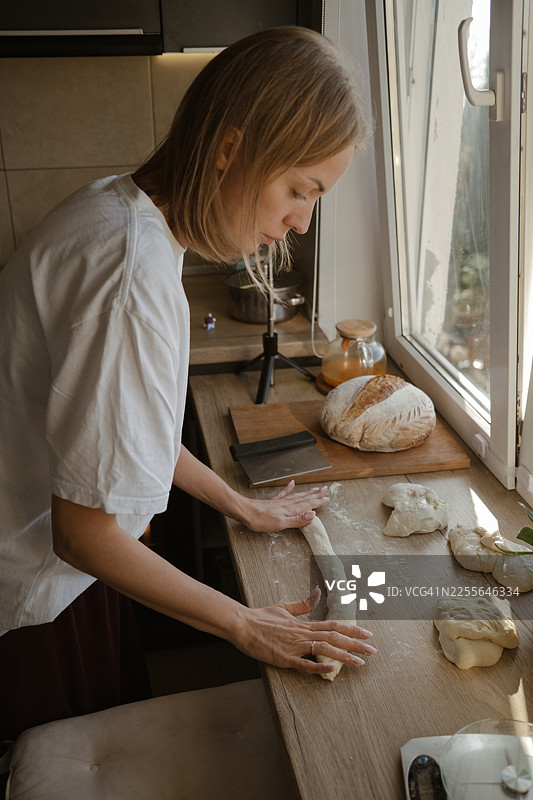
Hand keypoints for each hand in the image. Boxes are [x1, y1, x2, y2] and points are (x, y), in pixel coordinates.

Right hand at [233, 587, 376, 675]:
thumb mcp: (285, 606)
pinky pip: (304, 664)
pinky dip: (318, 666)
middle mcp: (302, 634)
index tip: (368, 634)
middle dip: (355, 644)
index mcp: (304, 623)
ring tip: (360, 662)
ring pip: (324, 649)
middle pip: (334, 638)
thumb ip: (303, 604)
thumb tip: (318, 592)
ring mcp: (294, 646)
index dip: (352, 630)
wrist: (243, 624)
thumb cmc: (262, 616)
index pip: (333, 626)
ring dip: (344, 655)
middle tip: (373, 651)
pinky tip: (331, 669)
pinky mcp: (284, 658)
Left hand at [239, 480, 328, 531]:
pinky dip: (289, 488)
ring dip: (307, 492)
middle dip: (316, 495)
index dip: (318, 502)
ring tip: (315, 489)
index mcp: (289, 509)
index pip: (308, 505)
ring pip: (297, 496)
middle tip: (326, 490)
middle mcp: (286, 504)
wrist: (244, 512)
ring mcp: (279, 502)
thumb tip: (312, 515)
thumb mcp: (280, 524)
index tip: (327, 499)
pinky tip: (291, 483)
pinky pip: (283, 493)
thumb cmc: (259, 520)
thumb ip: (297, 520)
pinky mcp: (272, 502)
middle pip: (304, 498)